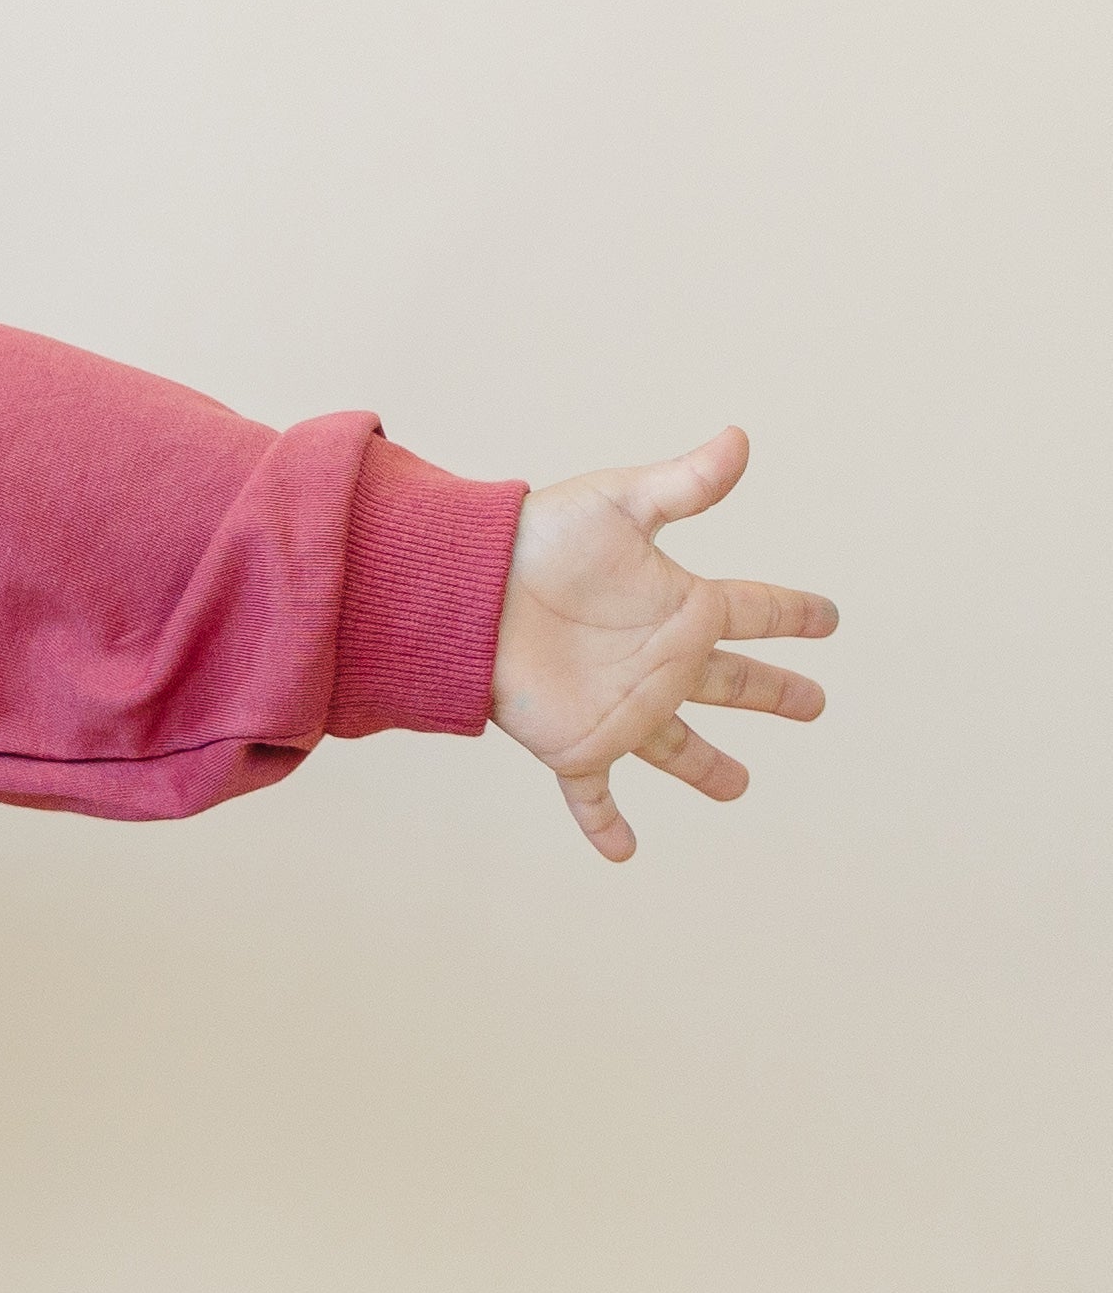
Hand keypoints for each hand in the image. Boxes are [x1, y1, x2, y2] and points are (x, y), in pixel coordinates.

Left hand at [487, 426, 837, 861]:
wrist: (463, 588)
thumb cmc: (538, 538)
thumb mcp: (619, 505)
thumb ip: (684, 483)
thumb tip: (740, 437)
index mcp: (680, 607)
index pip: (756, 610)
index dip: (795, 613)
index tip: (829, 617)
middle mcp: (660, 662)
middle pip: (732, 682)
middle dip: (773, 692)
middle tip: (815, 704)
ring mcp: (622, 707)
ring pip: (676, 747)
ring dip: (706, 768)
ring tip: (738, 788)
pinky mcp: (576, 743)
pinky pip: (593, 794)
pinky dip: (605, 825)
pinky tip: (623, 855)